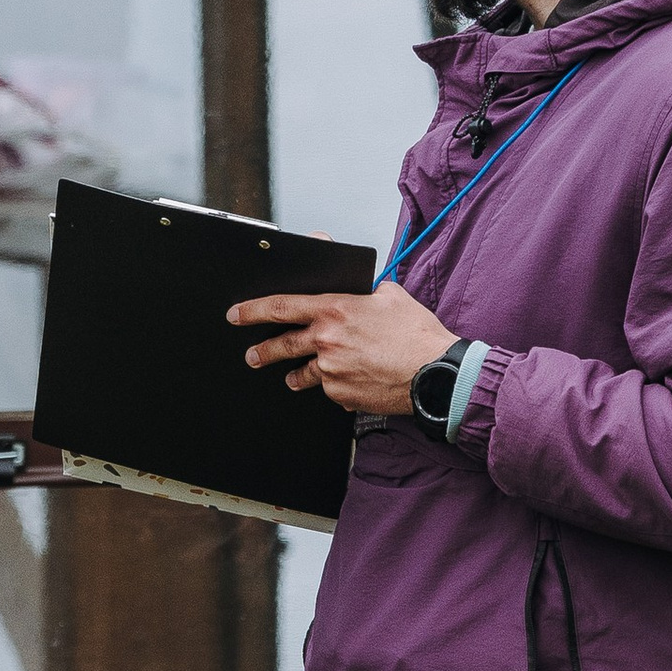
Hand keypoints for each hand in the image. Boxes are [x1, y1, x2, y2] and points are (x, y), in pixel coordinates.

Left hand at [227, 279, 453, 417]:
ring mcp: (331, 370)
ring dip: (295, 374)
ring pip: (302, 372)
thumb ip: (364, 285)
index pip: (281, 306)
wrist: (435, 374)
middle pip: (281, 345)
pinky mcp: (340, 394)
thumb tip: (352, 276)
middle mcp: (327, 341)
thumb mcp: (390, 294)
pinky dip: (334, 385)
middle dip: (262, 351)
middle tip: (253, 355)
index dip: (252, 310)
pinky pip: (329, 389)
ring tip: (291, 377)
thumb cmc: (417, 334)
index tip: (236, 315)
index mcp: (334, 310)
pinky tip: (348, 381)